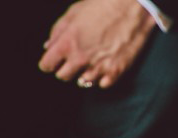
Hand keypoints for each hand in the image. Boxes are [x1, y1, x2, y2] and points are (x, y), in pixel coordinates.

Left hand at [39, 0, 155, 87]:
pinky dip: (103, 78)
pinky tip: (105, 66)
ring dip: (85, 73)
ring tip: (93, 60)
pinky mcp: (115, 70)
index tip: (54, 60)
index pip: (46, 65)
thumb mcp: (74, 12)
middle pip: (63, 76)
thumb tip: (48, 47)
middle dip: (66, 68)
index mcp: (67, 44)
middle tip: (74, 59)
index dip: (49, 63)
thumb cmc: (103, 4)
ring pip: (82, 81)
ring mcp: (98, 66)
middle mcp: (80, 58)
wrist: (135, 3)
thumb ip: (57, 31)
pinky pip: (102, 84)